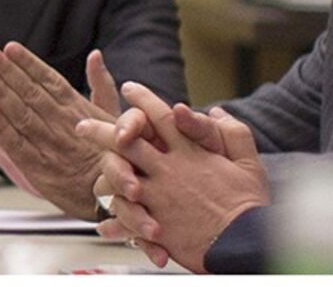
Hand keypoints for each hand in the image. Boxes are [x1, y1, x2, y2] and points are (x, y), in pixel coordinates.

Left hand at [0, 42, 119, 218]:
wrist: (117, 198)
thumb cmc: (115, 156)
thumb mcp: (115, 117)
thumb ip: (101, 84)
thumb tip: (95, 55)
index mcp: (79, 110)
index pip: (49, 80)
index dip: (28, 63)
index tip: (11, 48)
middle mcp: (63, 125)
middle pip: (30, 92)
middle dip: (7, 70)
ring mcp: (50, 146)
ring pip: (20, 114)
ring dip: (1, 92)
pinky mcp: (39, 169)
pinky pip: (17, 145)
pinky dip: (2, 128)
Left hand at [77, 83, 270, 273]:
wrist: (245, 244)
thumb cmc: (249, 205)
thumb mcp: (248, 163)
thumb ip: (233, 132)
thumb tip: (217, 112)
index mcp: (189, 152)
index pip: (160, 117)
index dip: (143, 99)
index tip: (129, 88)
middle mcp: (168, 170)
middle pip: (125, 143)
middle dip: (101, 131)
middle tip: (82, 125)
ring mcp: (157, 196)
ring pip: (118, 178)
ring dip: (102, 174)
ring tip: (89, 175)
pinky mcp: (155, 224)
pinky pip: (127, 221)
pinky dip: (115, 223)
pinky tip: (105, 225)